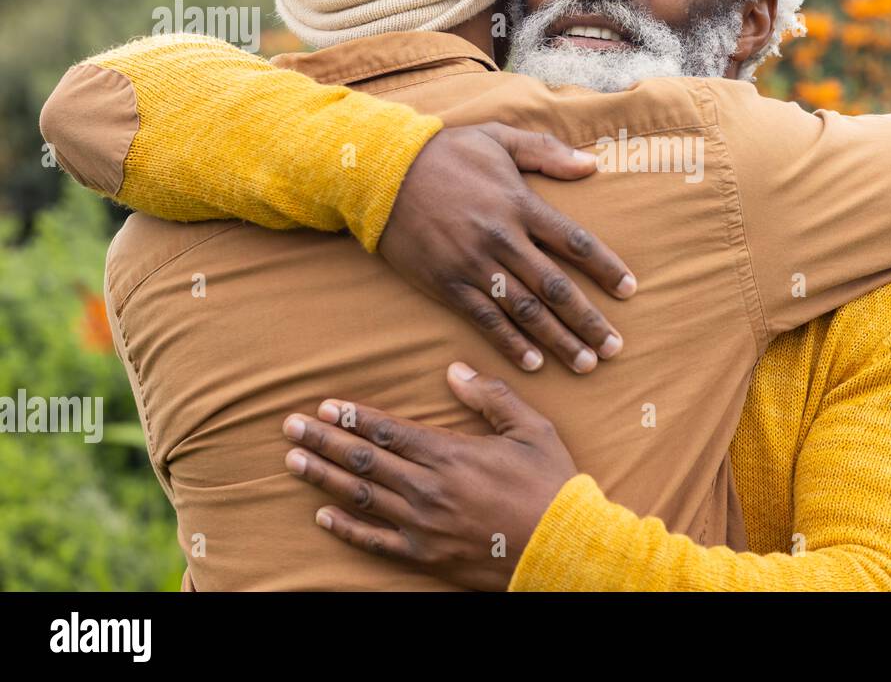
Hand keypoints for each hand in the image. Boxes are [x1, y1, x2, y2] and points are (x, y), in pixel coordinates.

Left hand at [282, 363, 575, 591]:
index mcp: (451, 453)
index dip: (352, 417)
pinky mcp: (425, 556)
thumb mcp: (532, 429)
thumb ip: (491, 397)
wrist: (564, 548)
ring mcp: (422, 525)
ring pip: (361, 496)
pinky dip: (345, 528)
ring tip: (294, 461)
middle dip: (323, 441)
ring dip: (324, 477)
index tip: (324, 407)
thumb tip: (454, 370)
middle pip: (364, 459)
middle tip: (289, 427)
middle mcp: (428, 488)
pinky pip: (374, 541)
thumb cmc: (551, 484)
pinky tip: (323, 514)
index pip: (388, 429)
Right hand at [378, 123, 635, 372]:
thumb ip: (547, 152)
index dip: (606, 268)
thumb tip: (592, 166)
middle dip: (588, 320)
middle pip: (556, 287)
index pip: (576, 242)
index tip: (630, 289)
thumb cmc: (445, 152)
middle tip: (615, 346)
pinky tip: (534, 364)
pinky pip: (485, 320)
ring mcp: (473, 265)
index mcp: (520, 204)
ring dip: (558, 340)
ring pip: (525, 311)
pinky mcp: (446, 284)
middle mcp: (502, 238)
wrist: (379, 171)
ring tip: (586, 364)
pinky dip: (511, 344)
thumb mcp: (498, 137)